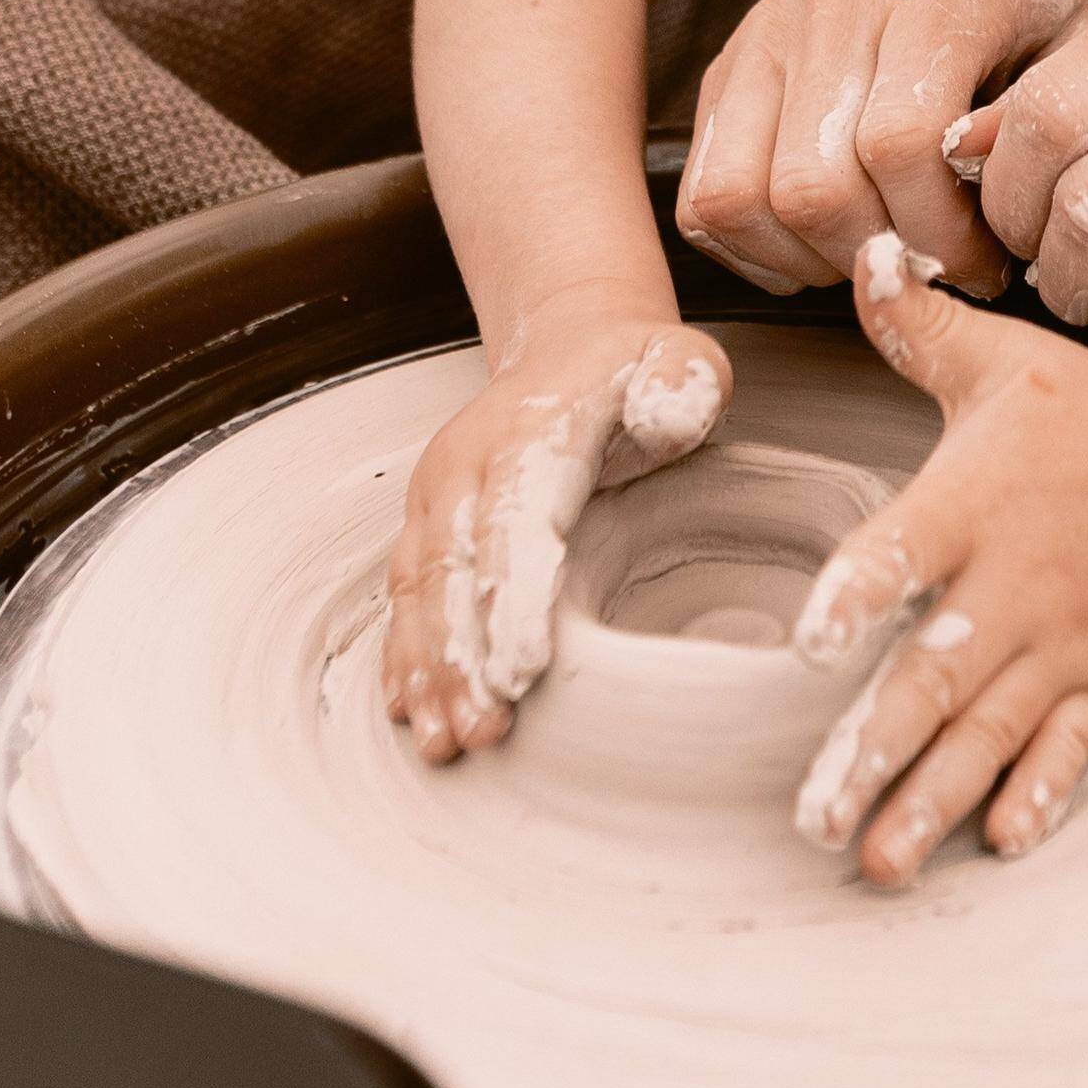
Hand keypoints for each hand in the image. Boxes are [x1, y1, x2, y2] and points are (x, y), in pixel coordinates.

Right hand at [382, 299, 728, 759]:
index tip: (522, 672)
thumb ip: (682, 386)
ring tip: (441, 743)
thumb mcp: (682, 361)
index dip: (516, 598)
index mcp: (530, 429)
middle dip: (464, 659)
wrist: (570, 344)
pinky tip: (406, 711)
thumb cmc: (636, 371)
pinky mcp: (427, 524)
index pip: (518, 521)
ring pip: (421, 592)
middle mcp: (468, 464)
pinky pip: (406, 595)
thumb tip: (666, 423)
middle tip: (480, 735)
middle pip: (457, 571)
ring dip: (427, 671)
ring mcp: (438, 496)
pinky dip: (405, 655)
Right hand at [676, 0, 1087, 297]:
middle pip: (814, 183)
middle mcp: (836, 3)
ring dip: (807, 260)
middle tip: (926, 267)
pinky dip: (753, 249)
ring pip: (742, 196)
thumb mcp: (1070, 50)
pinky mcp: (725, 69)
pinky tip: (816, 246)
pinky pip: (703, 195)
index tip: (981, 264)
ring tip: (870, 253)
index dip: (940, 232)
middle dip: (875, 255)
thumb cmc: (1011, 15)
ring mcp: (768, 33)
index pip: (901, 142)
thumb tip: (983, 180)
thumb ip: (1039, 118)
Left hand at [788, 243, 1087, 884]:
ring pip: (989, 733)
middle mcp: (1014, 584)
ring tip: (876, 862)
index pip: (904, 550)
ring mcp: (1061, 642)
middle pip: (937, 675)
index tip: (809, 641)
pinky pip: (1070, 748)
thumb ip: (915, 325)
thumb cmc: (1083, 413)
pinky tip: (1002, 844)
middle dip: (874, 751)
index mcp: (972, 504)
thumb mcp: (1000, 362)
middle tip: (812, 814)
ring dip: (931, 801)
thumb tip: (862, 249)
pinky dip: (1039, 795)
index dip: (858, 593)